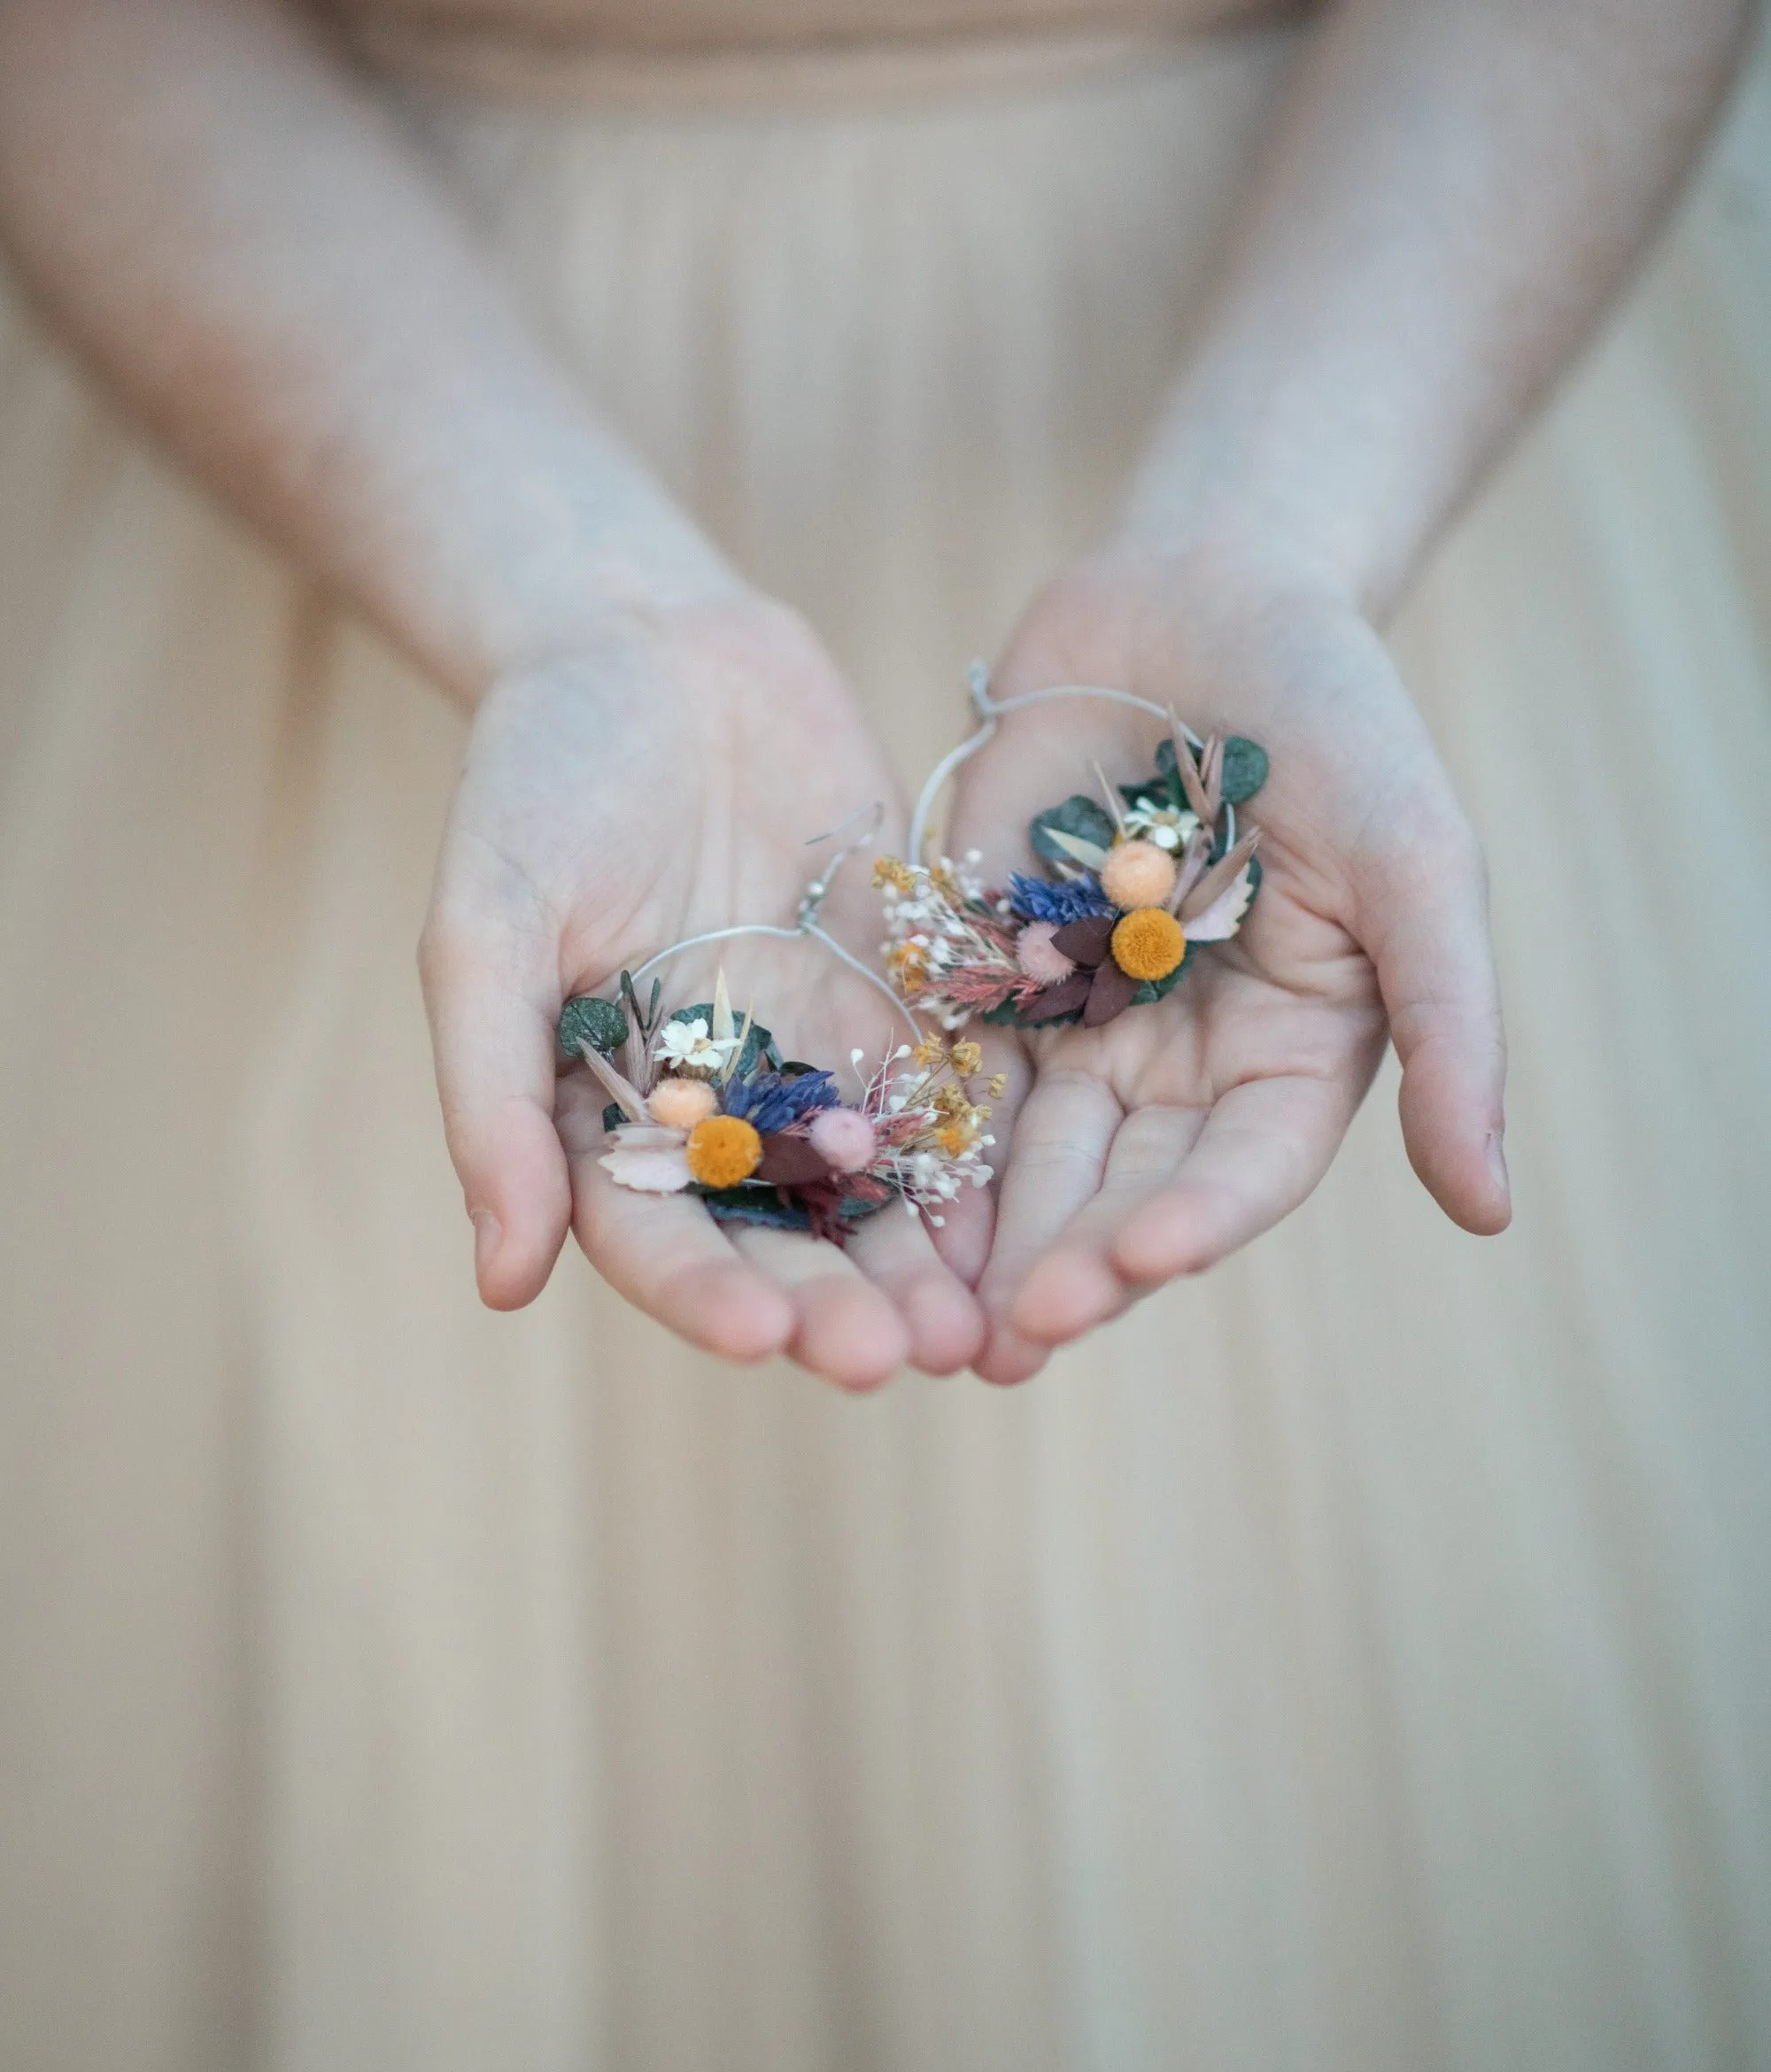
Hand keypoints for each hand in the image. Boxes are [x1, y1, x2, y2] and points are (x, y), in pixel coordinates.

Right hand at [420, 592, 984, 1387]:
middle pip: (782, 1234)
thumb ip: (492, 1095)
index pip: (656, 1235)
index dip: (706, 1293)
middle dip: (837, 1302)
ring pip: (879, 1187)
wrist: (654, 651)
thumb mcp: (487, 926)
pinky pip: (952, 1091)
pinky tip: (1033, 1212)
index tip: (762, 1337)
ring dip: (924, 1263)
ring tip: (977, 1330)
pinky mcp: (904, 1000)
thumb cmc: (538, 782)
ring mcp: (819, 1058)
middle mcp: (720, 1110)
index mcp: (608, 1113)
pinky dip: (987, 1156)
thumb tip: (501, 1284)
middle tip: (896, 1358)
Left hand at [947, 544, 1509, 1383]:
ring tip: (929, 1321)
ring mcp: (1077, 1023)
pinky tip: (869, 1197)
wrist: (1199, 595)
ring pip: (1025, 1153)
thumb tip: (1492, 1213)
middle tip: (1006, 1341)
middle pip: (1120, 1186)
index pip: (1240, 1171)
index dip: (1191, 1225)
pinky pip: (944, 1066)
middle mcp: (1182, 1063)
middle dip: (1066, 1261)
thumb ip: (1451, 1027)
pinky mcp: (983, 972)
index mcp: (1288, 1056)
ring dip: (981, 1237)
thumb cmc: (1339, 719)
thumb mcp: (1417, 861)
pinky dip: (913, 1135)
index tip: (1133, 1268)